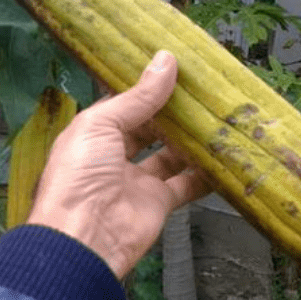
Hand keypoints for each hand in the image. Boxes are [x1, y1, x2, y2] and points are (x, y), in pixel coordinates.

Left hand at [27, 50, 210, 278]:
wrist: (85, 238)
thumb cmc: (80, 175)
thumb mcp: (102, 124)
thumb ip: (138, 97)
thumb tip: (165, 61)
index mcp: (94, 134)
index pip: (124, 104)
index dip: (147, 87)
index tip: (174, 68)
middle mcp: (115, 156)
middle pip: (149, 128)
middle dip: (172, 112)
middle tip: (201, 90)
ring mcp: (138, 180)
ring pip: (170, 154)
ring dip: (190, 139)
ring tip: (214, 116)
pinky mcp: (159, 202)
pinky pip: (186, 184)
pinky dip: (204, 173)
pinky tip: (220, 156)